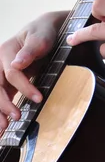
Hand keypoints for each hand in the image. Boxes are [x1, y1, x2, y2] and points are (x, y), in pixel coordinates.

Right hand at [0, 11, 66, 127]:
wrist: (43, 31)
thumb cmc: (42, 33)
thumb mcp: (40, 38)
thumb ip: (30, 50)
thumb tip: (17, 64)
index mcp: (5, 51)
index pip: (11, 73)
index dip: (25, 87)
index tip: (38, 99)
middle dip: (3, 105)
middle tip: (15, 118)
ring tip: (2, 129)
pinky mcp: (3, 82)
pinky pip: (0, 96)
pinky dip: (0, 109)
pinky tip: (2, 124)